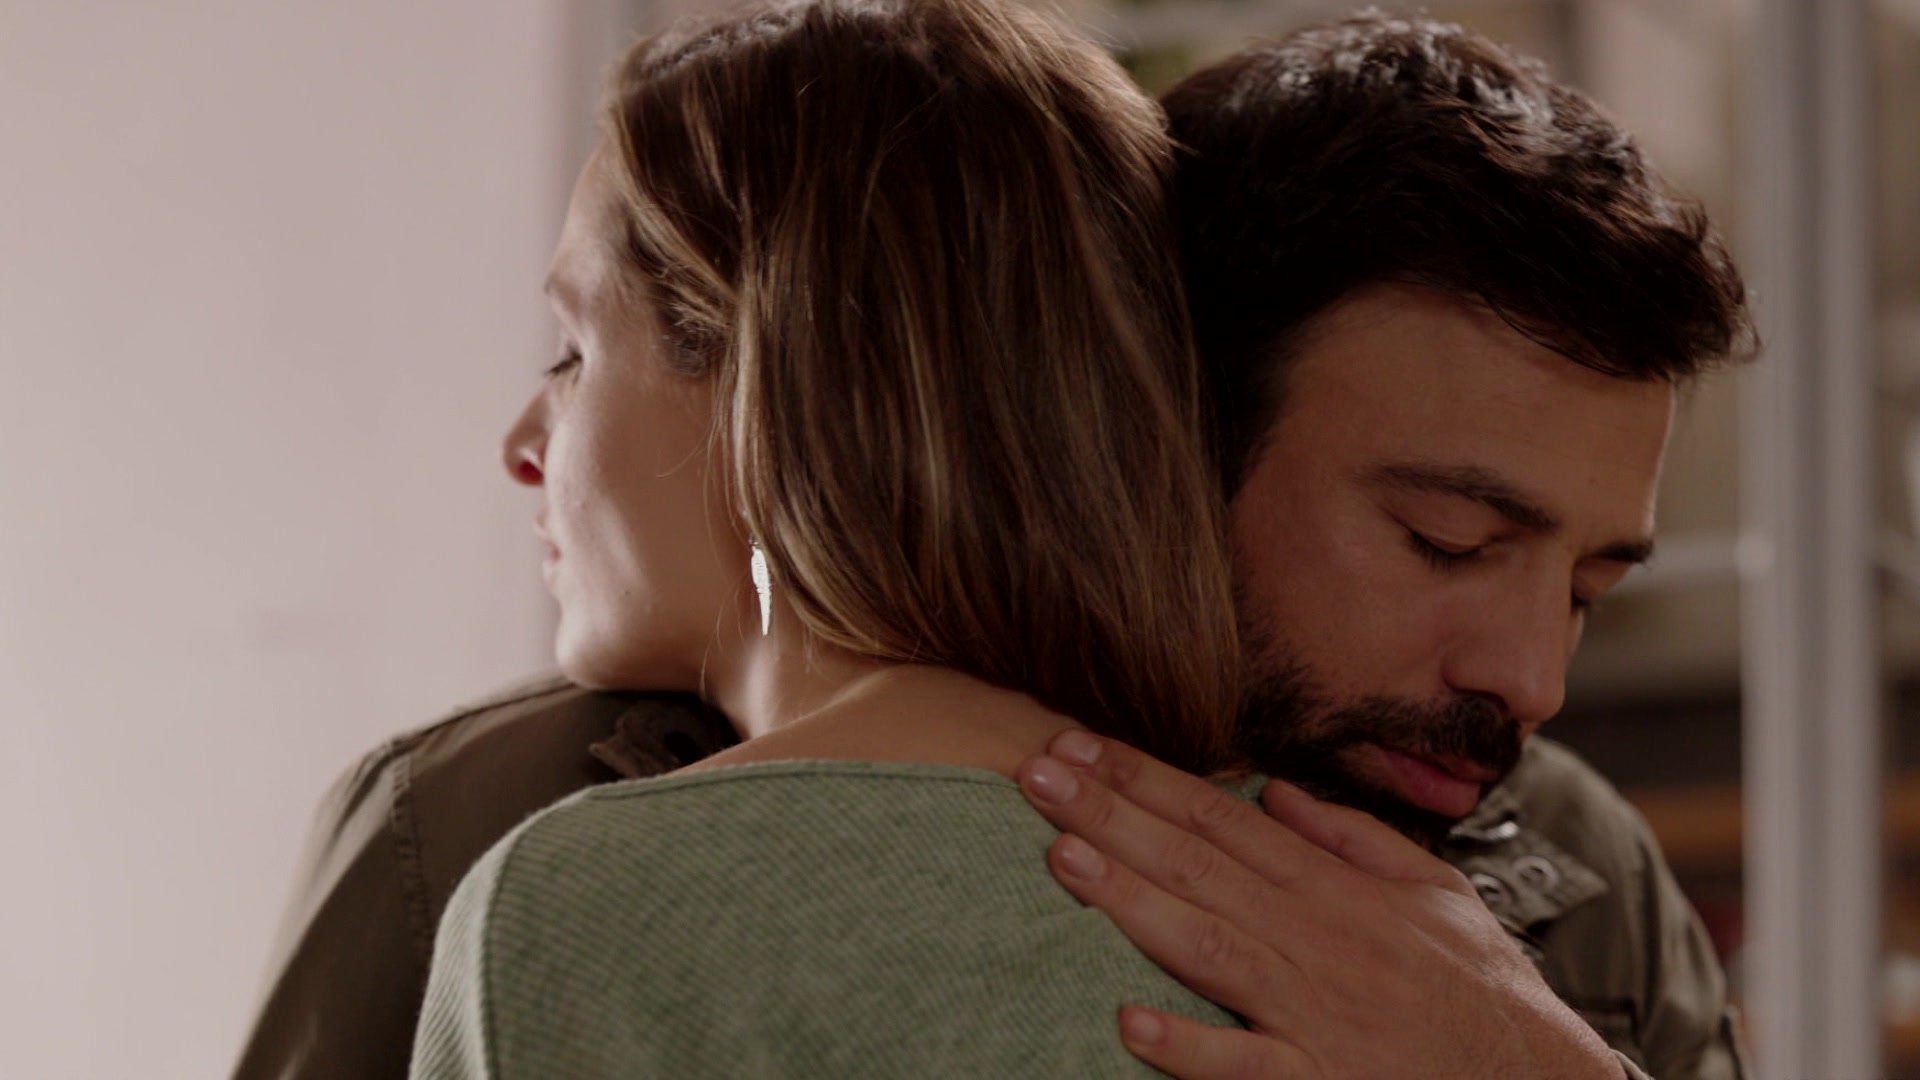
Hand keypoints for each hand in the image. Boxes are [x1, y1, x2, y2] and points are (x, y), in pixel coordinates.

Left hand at [1014, 731, 1621, 1079]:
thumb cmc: (1477, 990)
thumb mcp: (1428, 888)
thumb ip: (1349, 836)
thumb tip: (1277, 791)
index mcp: (1330, 888)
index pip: (1219, 818)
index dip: (1143, 779)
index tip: (1077, 745)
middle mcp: (1310, 936)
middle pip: (1194, 864)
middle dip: (1111, 815)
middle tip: (1036, 774)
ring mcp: (1309, 1008)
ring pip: (1204, 944)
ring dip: (1129, 900)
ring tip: (1060, 858)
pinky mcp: (1315, 1079)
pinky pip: (1243, 1065)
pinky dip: (1190, 1044)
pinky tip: (1130, 1022)